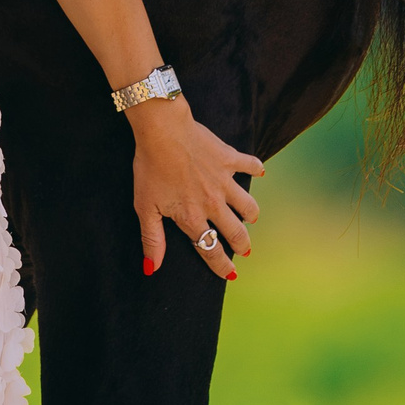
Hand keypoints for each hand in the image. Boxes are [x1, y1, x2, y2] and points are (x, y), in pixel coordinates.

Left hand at [129, 98, 264, 279]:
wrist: (162, 129)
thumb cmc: (150, 167)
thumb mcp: (145, 207)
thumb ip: (152, 240)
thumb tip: (152, 268)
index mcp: (192, 217)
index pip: (211, 250)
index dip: (222, 266)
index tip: (230, 274)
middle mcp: (213, 203)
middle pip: (236, 233)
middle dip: (242, 246)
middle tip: (244, 250)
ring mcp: (223, 181)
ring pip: (249, 206)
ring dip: (251, 215)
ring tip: (248, 217)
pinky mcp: (228, 158)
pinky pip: (250, 164)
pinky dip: (256, 167)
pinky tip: (259, 170)